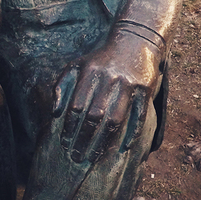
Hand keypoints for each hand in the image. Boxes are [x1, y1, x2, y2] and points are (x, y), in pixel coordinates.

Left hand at [52, 31, 160, 165]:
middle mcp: (108, 78)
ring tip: (95, 157)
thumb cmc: (100, 60)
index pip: (76, 105)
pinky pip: (138, 115)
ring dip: (105, 141)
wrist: (135, 42)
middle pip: (95, 115)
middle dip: (85, 139)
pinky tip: (123, 148)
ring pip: (115, 118)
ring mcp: (128, 84)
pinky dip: (131, 132)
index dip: (70, 126)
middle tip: (77, 158)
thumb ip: (61, 86)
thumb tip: (55, 113)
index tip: (64, 144)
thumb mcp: (76, 66)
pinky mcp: (144, 89)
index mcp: (89, 72)